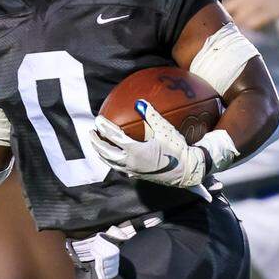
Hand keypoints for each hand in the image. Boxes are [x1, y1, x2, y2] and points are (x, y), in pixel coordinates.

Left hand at [89, 100, 207, 189]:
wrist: (187, 171)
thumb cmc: (177, 149)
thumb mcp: (165, 130)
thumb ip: (151, 116)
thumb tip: (140, 102)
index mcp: (136, 151)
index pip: (114, 137)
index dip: (104, 127)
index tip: (97, 119)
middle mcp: (131, 163)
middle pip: (106, 153)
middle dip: (96, 142)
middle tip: (91, 132)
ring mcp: (133, 171)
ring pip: (110, 163)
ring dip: (101, 153)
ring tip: (96, 144)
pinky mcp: (136, 175)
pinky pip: (118, 168)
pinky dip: (110, 160)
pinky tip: (110, 156)